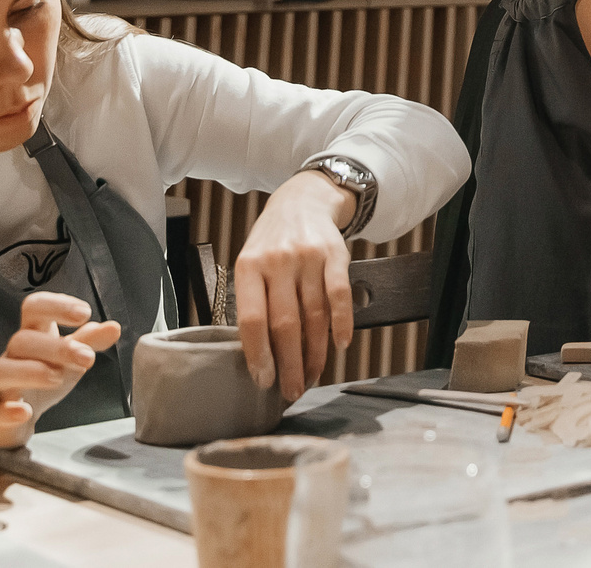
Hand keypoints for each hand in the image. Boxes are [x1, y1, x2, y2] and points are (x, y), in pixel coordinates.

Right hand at [0, 290, 120, 467]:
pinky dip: (5, 411)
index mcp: (32, 336)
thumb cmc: (39, 378)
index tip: (85, 312)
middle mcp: (11, 356)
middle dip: (56, 347)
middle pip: (21, 340)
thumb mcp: (67, 359)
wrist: (4, 419)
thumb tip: (114, 327)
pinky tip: (25, 412)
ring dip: (28, 372)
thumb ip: (88, 342)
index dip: (57, 305)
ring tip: (57, 378)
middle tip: (87, 358)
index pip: (34, 307)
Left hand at [235, 169, 356, 403]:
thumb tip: (259, 357)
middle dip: (289, 364)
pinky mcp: (335, 254)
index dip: (259, 355)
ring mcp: (308, 256)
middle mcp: (277, 260)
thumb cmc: (271, 242)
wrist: (302, 200)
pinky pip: (339, 295)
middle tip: (292, 390)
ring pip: (314, 315)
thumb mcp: (250, 263)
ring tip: (313, 375)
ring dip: (315, 352)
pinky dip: (342, 324)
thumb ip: (253, 301)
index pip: (252, 320)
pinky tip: (340, 344)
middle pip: (285, 324)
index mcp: (248, 266)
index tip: (264, 381)